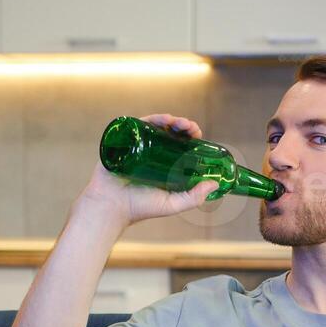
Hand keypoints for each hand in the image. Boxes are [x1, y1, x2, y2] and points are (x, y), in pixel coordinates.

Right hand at [78, 113, 219, 227]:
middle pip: (172, 133)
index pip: (183, 146)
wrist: (111, 206)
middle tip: (190, 128)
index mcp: (166, 165)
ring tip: (179, 123)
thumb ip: (193, 198)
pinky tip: (163, 120)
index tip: (199, 136)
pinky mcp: (125, 141)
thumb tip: (214, 184)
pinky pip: (139, 125)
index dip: (192, 139)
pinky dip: (153, 119)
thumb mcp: (172, 204)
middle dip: (184, 127)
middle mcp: (153, 153)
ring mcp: (139, 146)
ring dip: (170, 120)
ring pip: (157, 126)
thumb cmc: (139, 208)